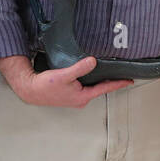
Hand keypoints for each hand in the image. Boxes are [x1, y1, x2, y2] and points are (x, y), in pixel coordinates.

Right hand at [9, 56, 132, 108]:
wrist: (30, 90)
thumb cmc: (45, 86)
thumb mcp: (64, 75)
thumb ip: (80, 68)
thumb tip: (93, 61)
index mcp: (83, 97)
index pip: (105, 88)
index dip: (118, 83)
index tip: (129, 80)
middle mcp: (81, 99)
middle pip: (100, 88)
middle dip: (111, 81)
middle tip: (122, 73)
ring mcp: (75, 97)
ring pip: (92, 87)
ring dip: (101, 81)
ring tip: (110, 72)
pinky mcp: (70, 94)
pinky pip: (85, 86)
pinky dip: (91, 80)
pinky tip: (91, 73)